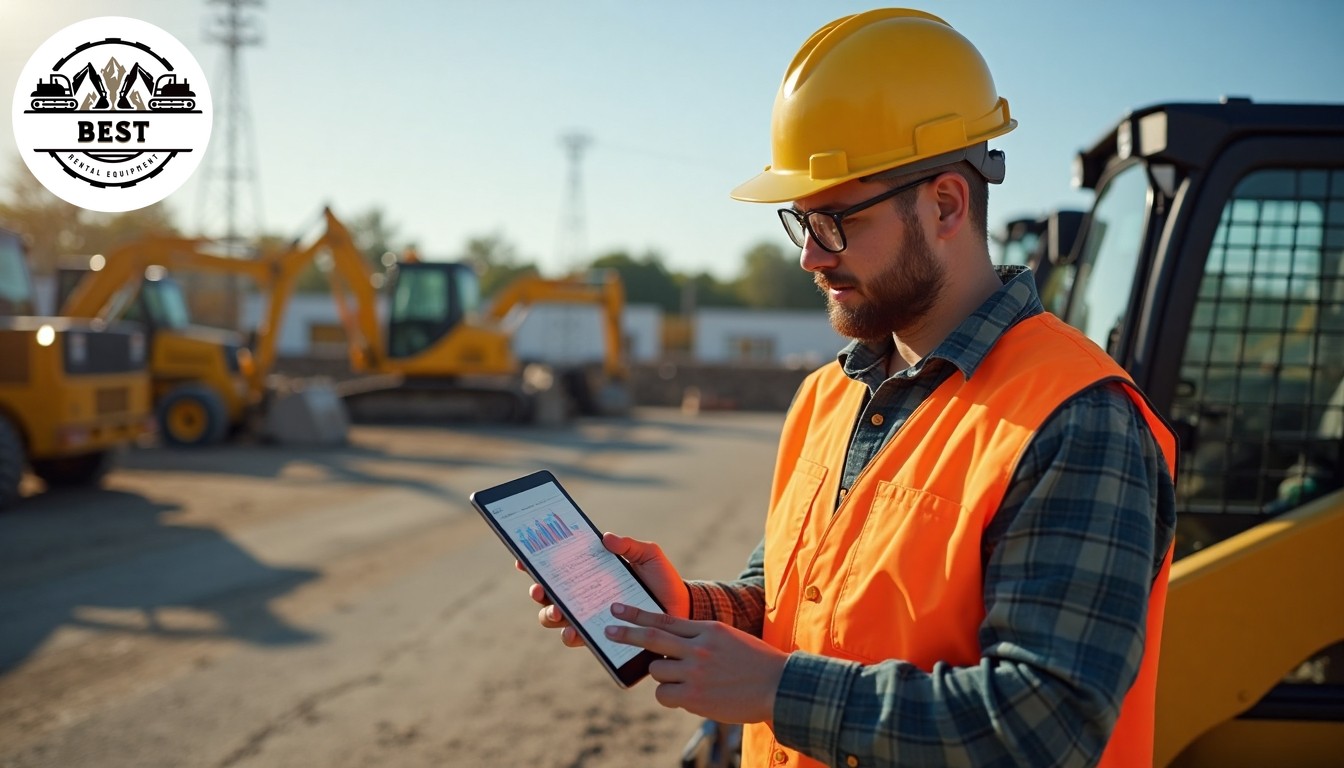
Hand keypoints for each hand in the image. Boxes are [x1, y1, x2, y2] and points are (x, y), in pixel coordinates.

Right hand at [522, 532, 690, 647]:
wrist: (681, 609)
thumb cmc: (662, 579)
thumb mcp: (648, 555)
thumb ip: (629, 545)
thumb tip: (605, 538)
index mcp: (590, 571)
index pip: (557, 567)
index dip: (535, 564)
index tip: (523, 560)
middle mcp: (584, 594)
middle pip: (548, 594)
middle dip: (538, 592)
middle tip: (539, 589)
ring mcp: (589, 617)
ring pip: (555, 617)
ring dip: (550, 615)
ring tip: (557, 612)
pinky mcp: (600, 637)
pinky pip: (577, 638)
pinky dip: (571, 636)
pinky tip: (573, 633)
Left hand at [604, 602, 787, 723]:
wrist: (779, 687)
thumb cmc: (756, 664)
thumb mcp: (729, 639)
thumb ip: (700, 639)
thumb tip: (669, 646)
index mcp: (707, 629)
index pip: (663, 619)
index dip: (637, 614)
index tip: (617, 609)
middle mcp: (698, 647)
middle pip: (651, 638)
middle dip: (626, 634)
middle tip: (608, 631)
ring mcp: (694, 672)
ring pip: (657, 670)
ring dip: (663, 675)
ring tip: (684, 681)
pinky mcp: (693, 696)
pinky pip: (663, 695)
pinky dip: (669, 696)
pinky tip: (686, 697)